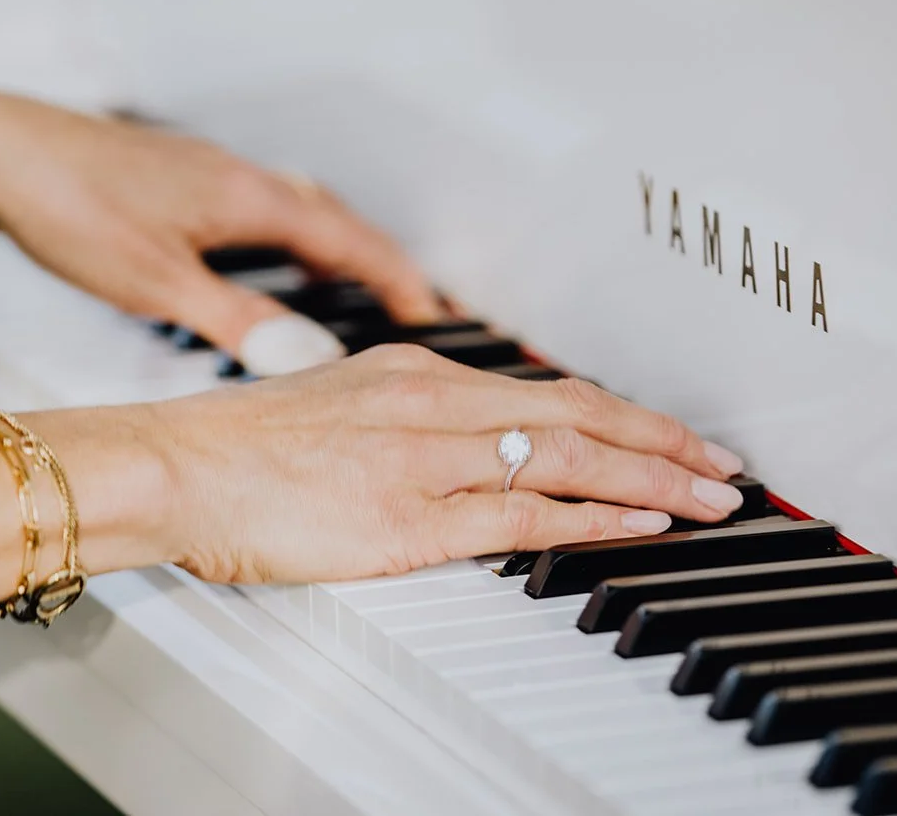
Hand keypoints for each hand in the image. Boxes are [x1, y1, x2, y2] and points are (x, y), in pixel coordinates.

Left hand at [0, 91, 443, 372]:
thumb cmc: (69, 205)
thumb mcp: (159, 284)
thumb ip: (240, 323)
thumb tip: (309, 362)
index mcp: (251, 198)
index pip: (354, 243)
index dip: (401, 283)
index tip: (437, 319)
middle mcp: (241, 177)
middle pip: (337, 223)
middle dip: (379, 267)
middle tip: (408, 311)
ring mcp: (209, 174)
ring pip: (297, 212)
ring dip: (333, 252)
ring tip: (350, 294)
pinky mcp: (178, 180)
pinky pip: (259, 210)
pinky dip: (285, 242)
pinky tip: (259, 264)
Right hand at [117, 345, 747, 584]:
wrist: (173, 464)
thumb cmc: (239, 444)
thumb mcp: (338, 404)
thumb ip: (406, 418)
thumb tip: (461, 441)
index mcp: (419, 374)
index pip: (549, 390)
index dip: (624, 412)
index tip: (671, 432)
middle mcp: (434, 403)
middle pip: (579, 413)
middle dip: (664, 438)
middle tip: (723, 463)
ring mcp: (425, 459)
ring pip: (567, 457)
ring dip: (653, 476)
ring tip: (710, 497)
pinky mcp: (407, 518)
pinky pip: (523, 516)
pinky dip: (593, 515)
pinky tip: (640, 521)